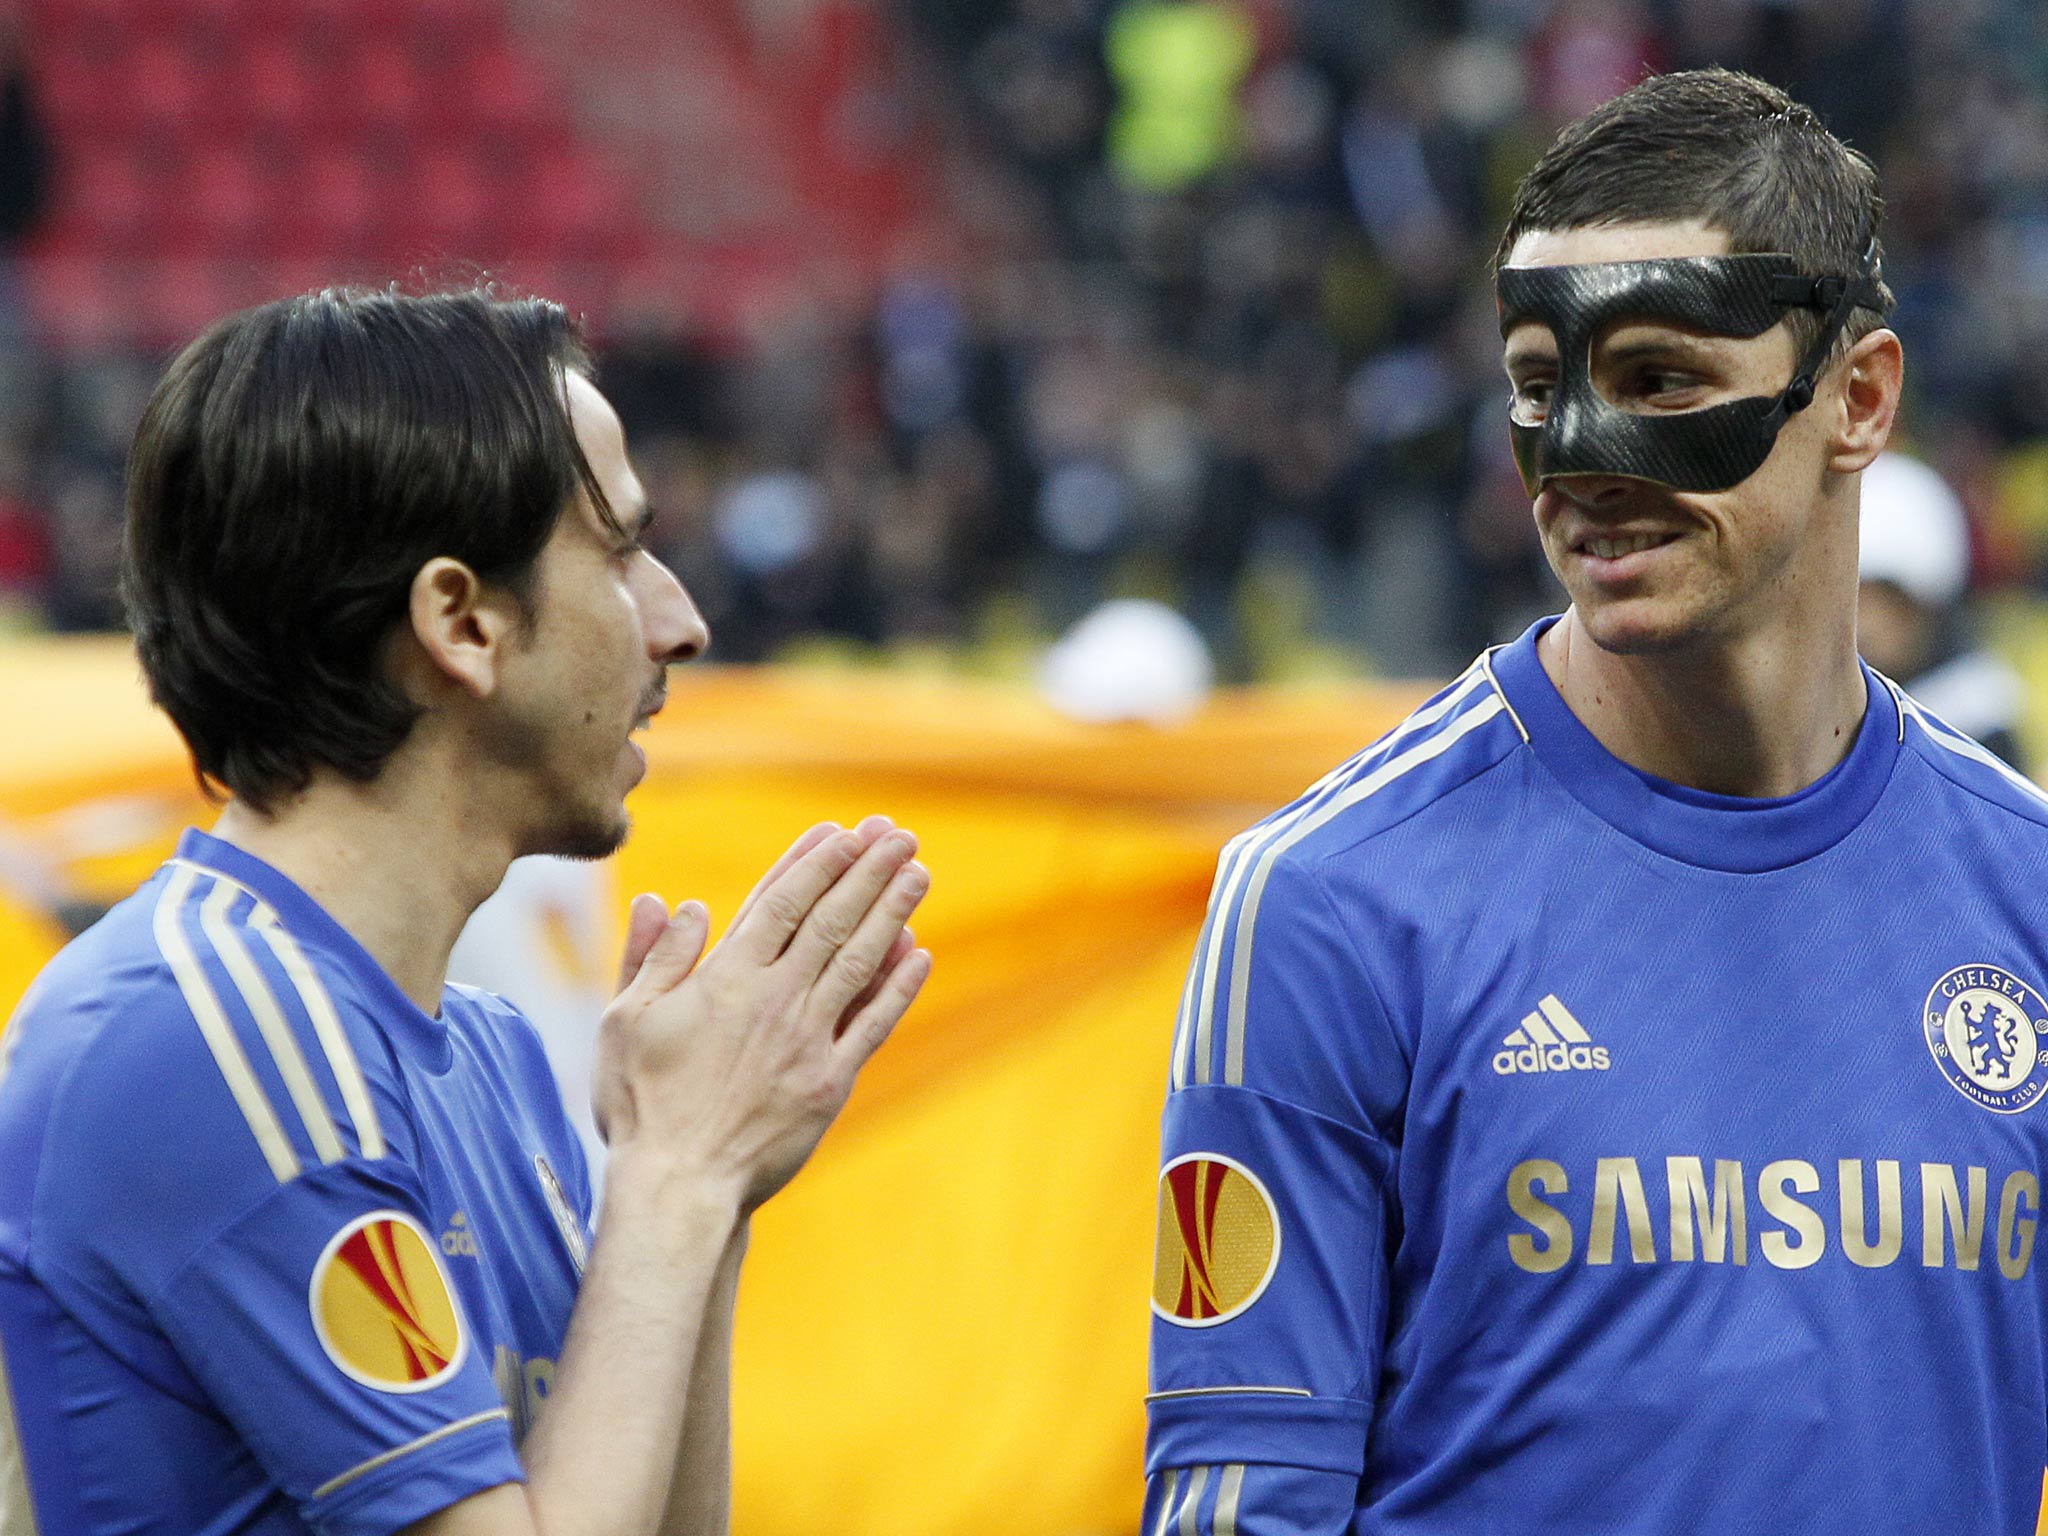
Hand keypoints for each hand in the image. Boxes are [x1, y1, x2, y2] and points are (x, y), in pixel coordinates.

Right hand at [594, 819, 931, 1210]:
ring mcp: (808, 1040)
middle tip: (898, 835)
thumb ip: (655, 959)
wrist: (678, 1185)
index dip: (815, 862)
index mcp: (725, 978)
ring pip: (859, 961)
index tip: (844, 832)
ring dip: (892, 912)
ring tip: (918, 873)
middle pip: (831, 919)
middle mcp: (774, 998)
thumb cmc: (641, 1105)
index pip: (781, 902)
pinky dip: (899, 987)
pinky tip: (919, 955)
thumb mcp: (625, 1020)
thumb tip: (673, 903)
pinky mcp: (830, 1082)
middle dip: (867, 871)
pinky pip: (873, 1025)